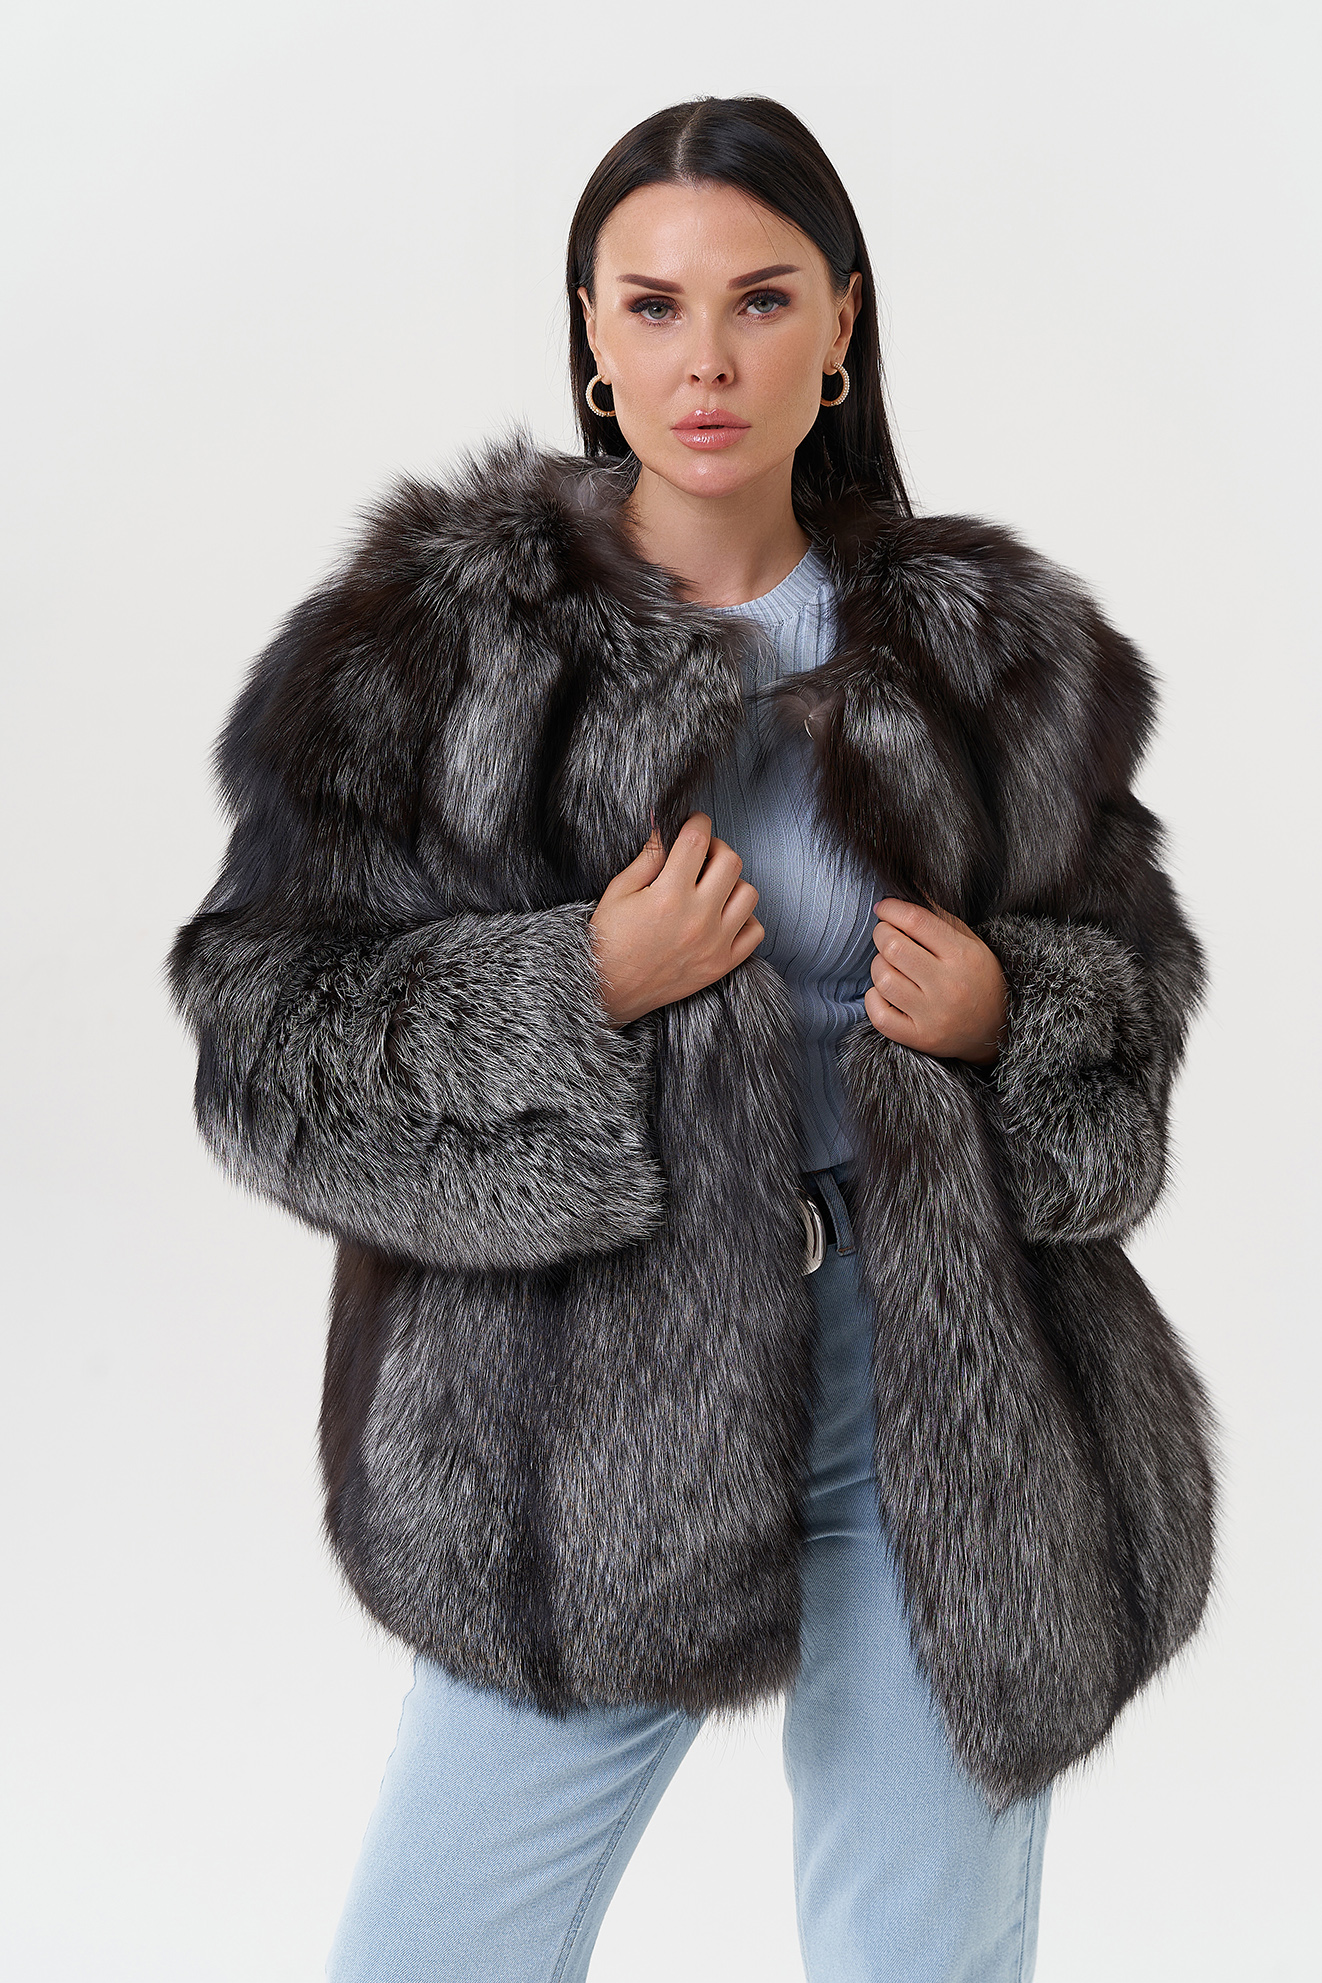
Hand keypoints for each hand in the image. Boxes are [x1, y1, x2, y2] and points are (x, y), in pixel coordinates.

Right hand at [588, 813, 764, 1026]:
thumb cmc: (609, 939)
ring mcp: (714, 944)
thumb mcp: (619, 890)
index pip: (697, 840)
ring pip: (749, 893)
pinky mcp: (721, 965)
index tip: (694, 822)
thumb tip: (665, 824)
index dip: (697, 821)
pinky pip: (755, 931)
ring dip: (732, 883)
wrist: (607, 990)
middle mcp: (697, 918)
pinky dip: (744, 919)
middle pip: (731, 861)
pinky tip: (722, 916)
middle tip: (701, 855)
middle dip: (716, 848)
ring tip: (711, 888)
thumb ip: (648, 856)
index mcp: (668, 896)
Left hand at [865, 898, 1007, 1065]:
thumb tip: (907, 889)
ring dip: (878, 965)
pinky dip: (874, 998)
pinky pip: (879, 1015)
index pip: (916, 920)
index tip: (884, 907)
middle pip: (893, 947)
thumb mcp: (969, 942)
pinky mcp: (920, 1038)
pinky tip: (884, 991)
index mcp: (962, 955)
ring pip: (883, 979)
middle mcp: (948, 986)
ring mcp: (933, 1015)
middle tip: (886, 934)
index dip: (892, 908)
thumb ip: (938, 917)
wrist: (998, 1026)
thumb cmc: (978, 977)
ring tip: (889, 964)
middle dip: (881, 933)